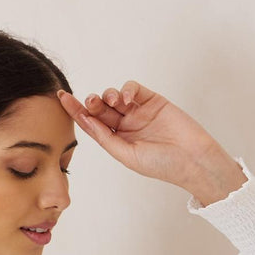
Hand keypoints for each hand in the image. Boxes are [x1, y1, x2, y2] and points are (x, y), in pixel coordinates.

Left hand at [57, 82, 245, 202]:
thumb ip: (106, 138)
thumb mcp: (127, 155)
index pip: (92, 123)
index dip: (76, 110)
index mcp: (116, 140)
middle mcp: (125, 125)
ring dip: (107, 95)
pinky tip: (125, 98)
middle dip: (92, 102)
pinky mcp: (153, 100)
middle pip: (101, 108)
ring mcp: (139, 112)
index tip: (62, 97)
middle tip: (90, 102)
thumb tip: (85, 121)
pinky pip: (133, 89)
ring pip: (115, 96)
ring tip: (109, 100)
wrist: (193, 160)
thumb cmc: (161, 165)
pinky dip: (126, 89)